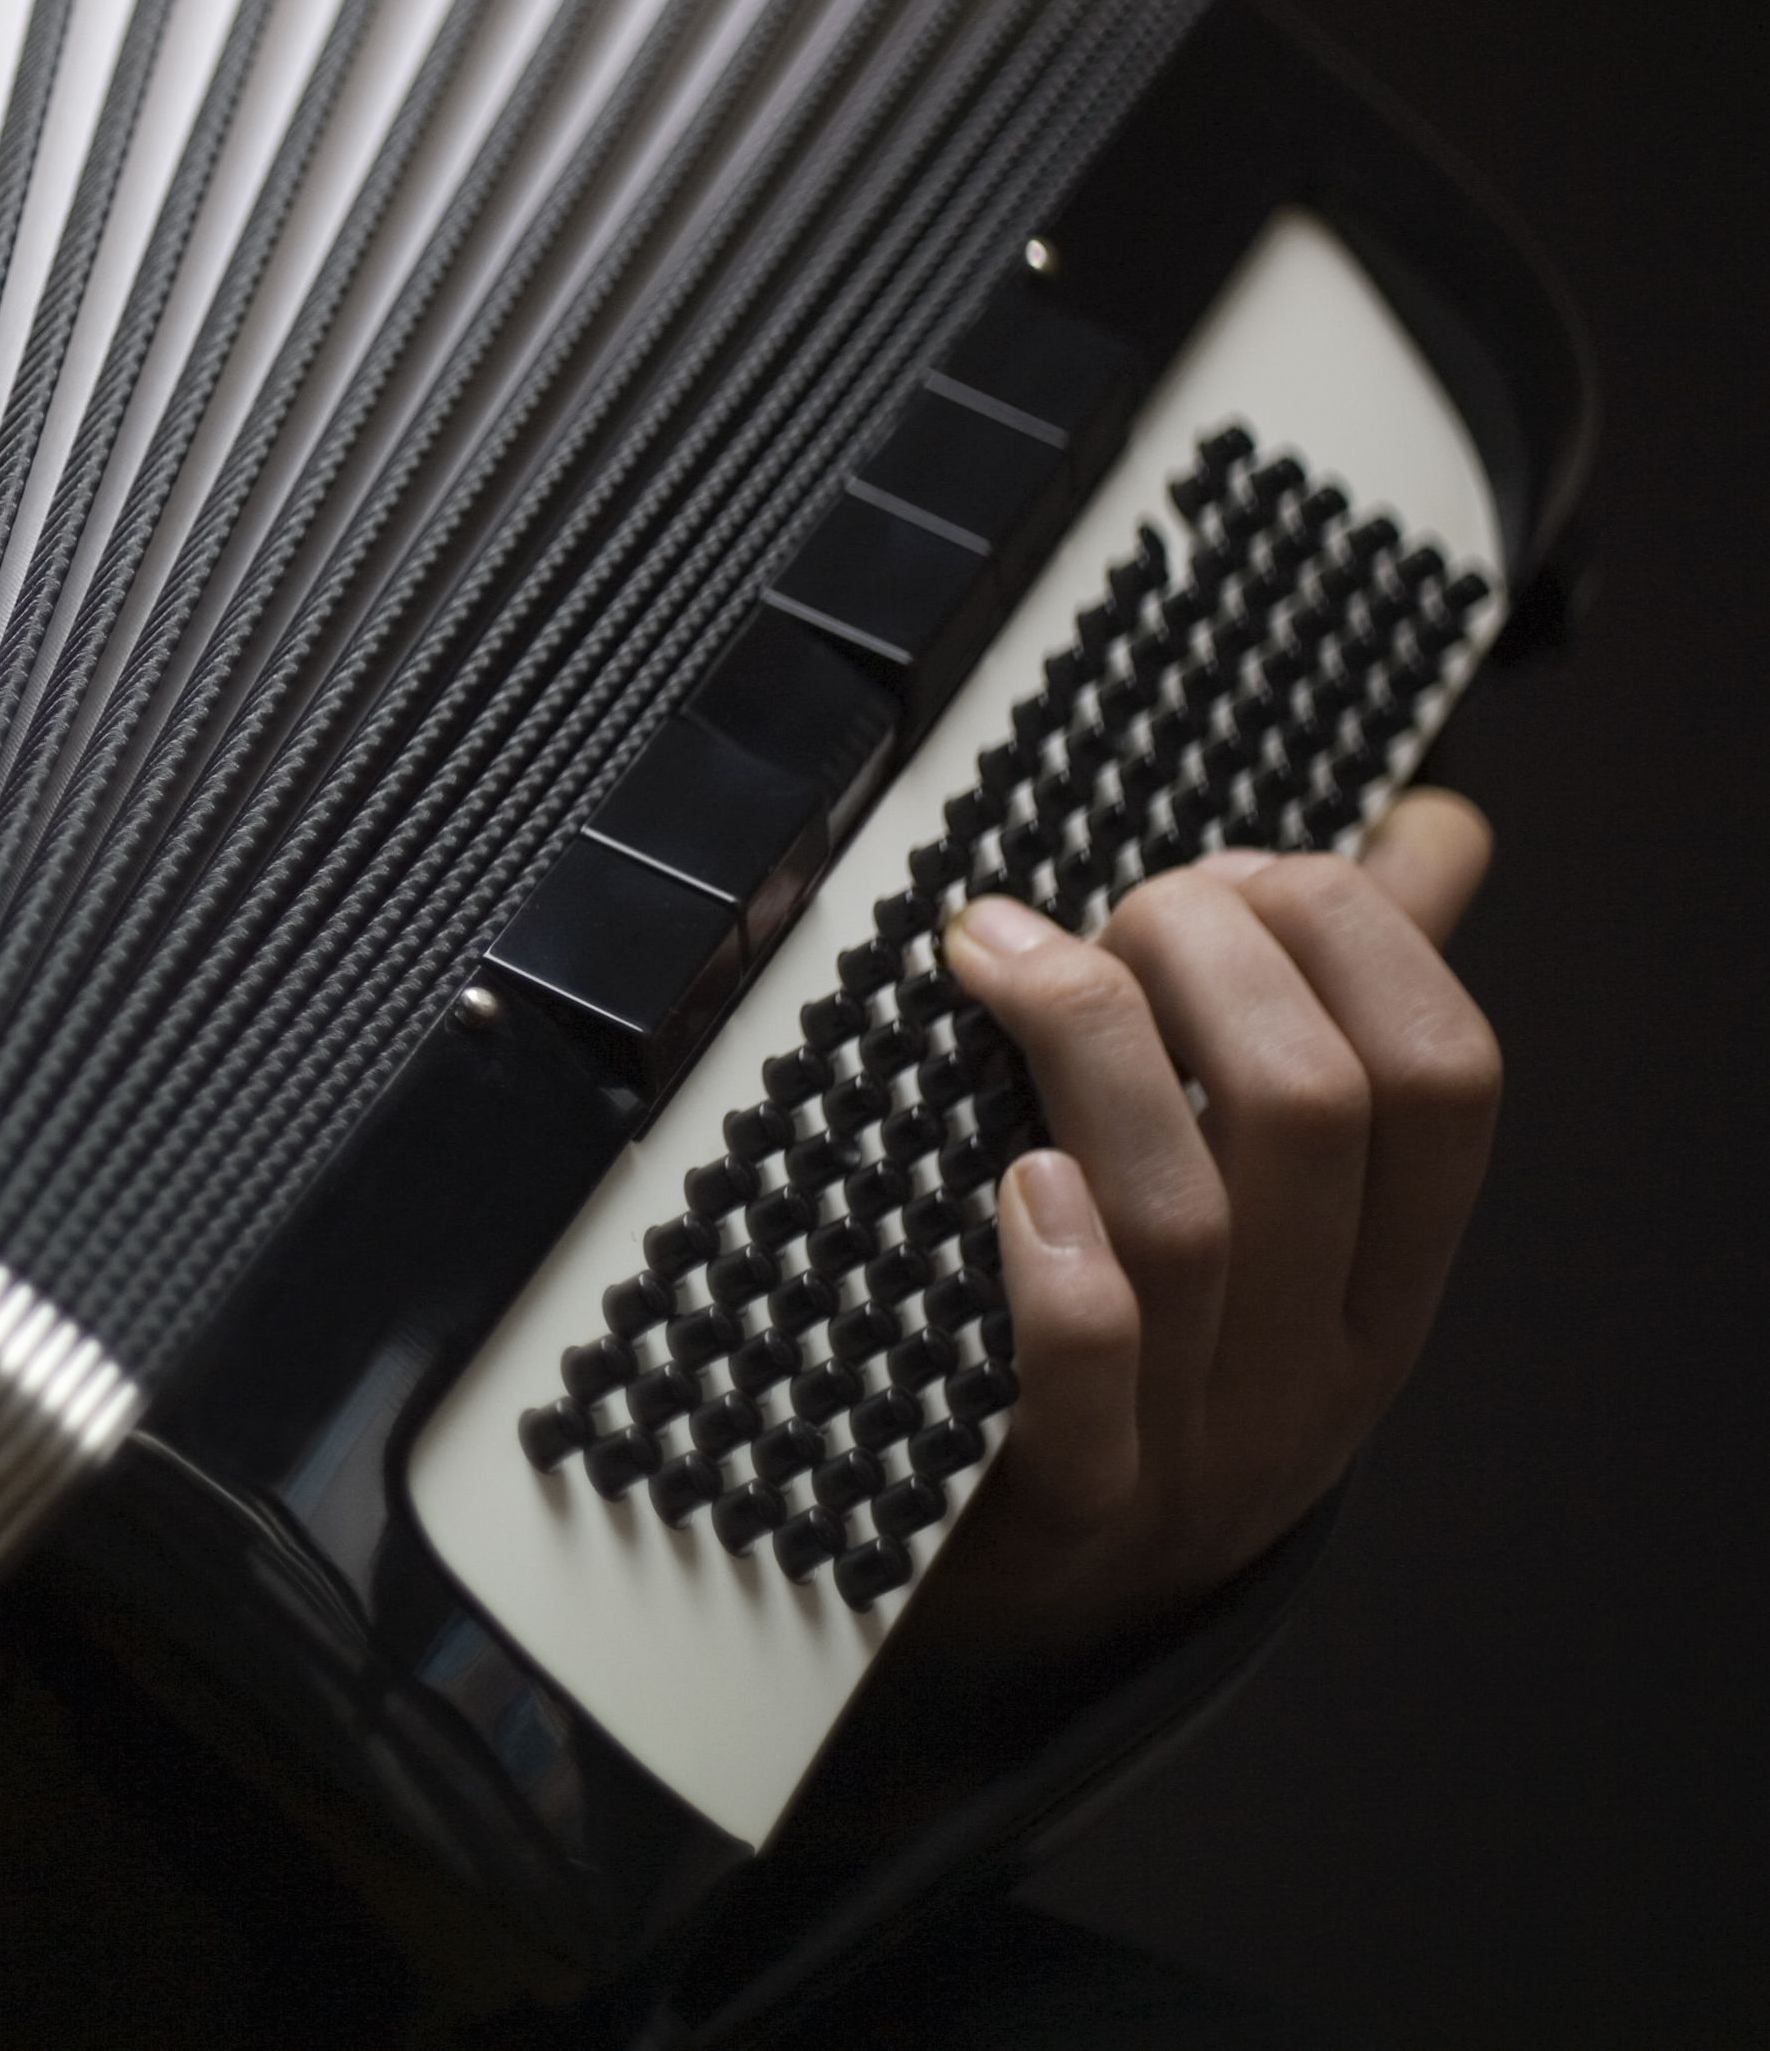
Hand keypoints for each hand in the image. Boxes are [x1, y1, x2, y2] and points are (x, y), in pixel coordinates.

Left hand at [904, 794, 1500, 1671]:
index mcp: (1385, 1274)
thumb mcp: (1280, 1211)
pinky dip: (1061, 1268)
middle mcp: (1317, 1359)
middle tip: (1094, 913)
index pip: (1445, 1073)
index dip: (1345, 930)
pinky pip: (1090, 1379)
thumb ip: (1342, 1013)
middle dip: (1204, 957)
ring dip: (1095, 1050)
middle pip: (1318, 1109)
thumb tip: (1436, 829)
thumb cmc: (1152, 1364)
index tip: (1229, 872)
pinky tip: (1015, 1180)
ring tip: (1007, 962)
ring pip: (1191, 1212)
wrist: (1035, 1622)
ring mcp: (1198, 1441)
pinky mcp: (1065, 1508)